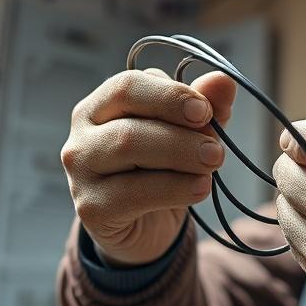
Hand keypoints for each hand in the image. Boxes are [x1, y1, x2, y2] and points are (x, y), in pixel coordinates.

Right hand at [61, 68, 235, 265]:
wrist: (145, 225)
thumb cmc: (162, 168)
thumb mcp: (187, 133)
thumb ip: (204, 105)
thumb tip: (224, 80)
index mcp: (100, 106)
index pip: (128, 86)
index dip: (170, 95)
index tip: (205, 111)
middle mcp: (82, 135)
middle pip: (128, 123)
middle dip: (180, 134)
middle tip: (216, 149)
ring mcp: (81, 173)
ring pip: (128, 150)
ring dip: (180, 156)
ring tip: (212, 165)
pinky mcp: (91, 208)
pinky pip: (134, 193)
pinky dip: (175, 188)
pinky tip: (200, 188)